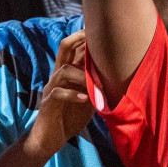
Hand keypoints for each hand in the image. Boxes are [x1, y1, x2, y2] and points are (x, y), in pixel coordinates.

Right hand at [23, 30, 94, 162]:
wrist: (49, 139)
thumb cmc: (71, 116)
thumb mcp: (89, 97)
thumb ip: (97, 83)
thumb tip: (120, 72)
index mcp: (69, 72)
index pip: (74, 47)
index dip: (85, 36)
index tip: (101, 27)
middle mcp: (58, 76)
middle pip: (63, 48)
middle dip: (78, 38)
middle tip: (94, 34)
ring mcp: (52, 89)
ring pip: (63, 70)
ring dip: (82, 75)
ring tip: (97, 85)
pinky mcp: (48, 104)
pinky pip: (57, 93)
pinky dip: (72, 94)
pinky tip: (85, 98)